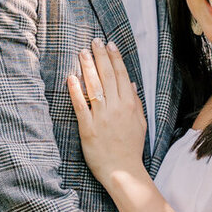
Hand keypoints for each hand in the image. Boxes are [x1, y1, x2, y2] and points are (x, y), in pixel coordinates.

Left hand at [67, 39, 147, 185]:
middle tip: (93, 41)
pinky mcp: (88, 128)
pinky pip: (81, 106)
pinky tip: (71, 78)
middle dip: (100, 56)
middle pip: (107, 76)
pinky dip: (76, 91)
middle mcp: (116, 108)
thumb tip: (132, 84)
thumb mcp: (140, 123)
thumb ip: (136, 103)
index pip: (121, 76)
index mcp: (129, 105)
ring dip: (88, 67)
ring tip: (82, 52)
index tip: (109, 44)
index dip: (115, 58)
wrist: (123, 170)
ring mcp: (101, 117)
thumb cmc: (131, 148)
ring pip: (94, 87)